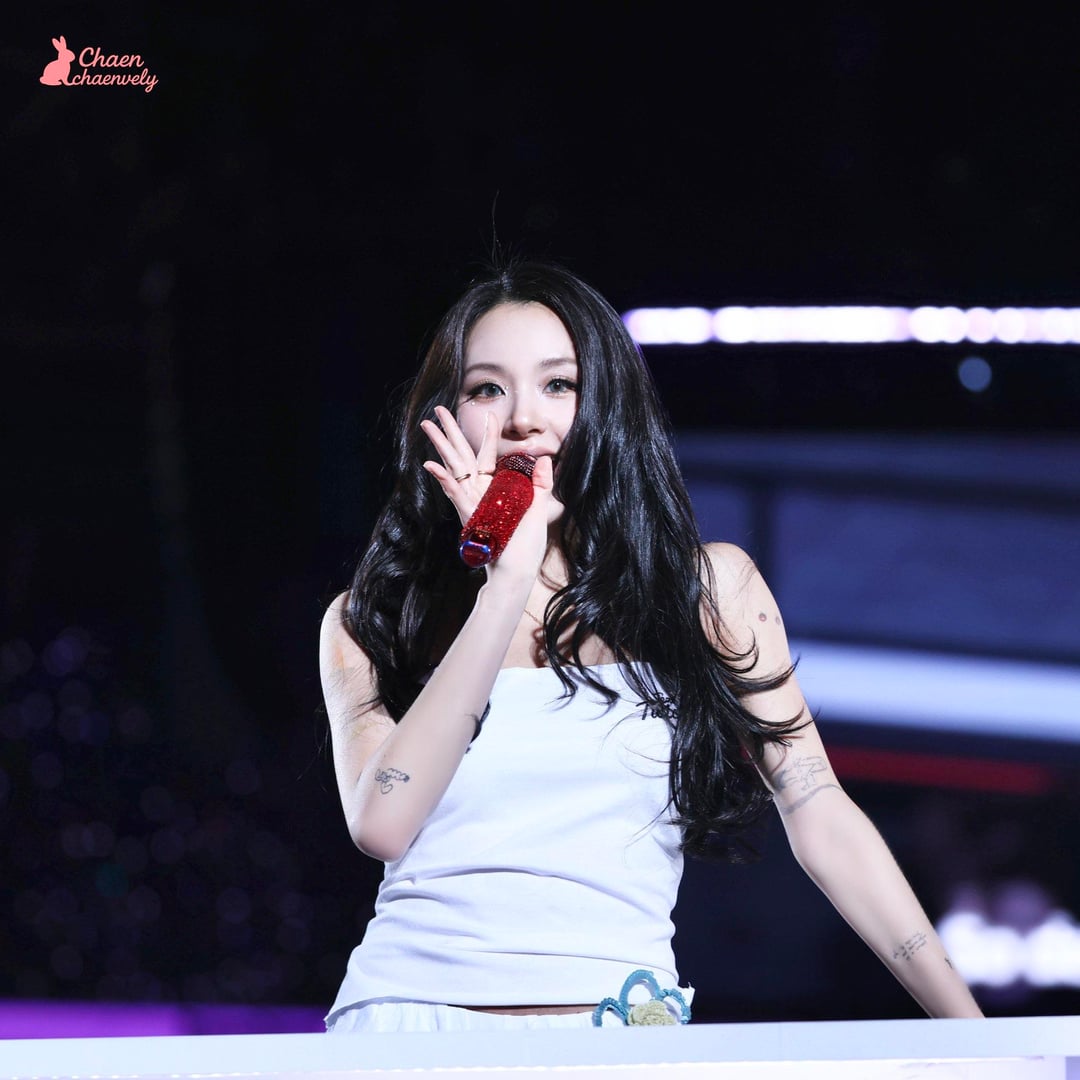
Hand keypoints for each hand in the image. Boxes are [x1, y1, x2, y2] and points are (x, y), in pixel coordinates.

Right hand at [420, 406, 555, 579]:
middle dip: (450, 433)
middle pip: (462, 456)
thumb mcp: (539, 508)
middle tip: (437, 412)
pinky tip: (432, 466)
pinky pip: (455, 495)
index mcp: (494, 488)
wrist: (516, 570)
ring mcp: (471, 502)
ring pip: (453, 468)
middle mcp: (479, 492)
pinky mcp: (469, 515)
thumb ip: (541, 484)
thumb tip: (545, 459)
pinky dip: (444, 480)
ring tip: (427, 427)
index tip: (488, 415)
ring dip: (440, 447)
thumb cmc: (525, 543)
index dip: (487, 435)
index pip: (488, 455)